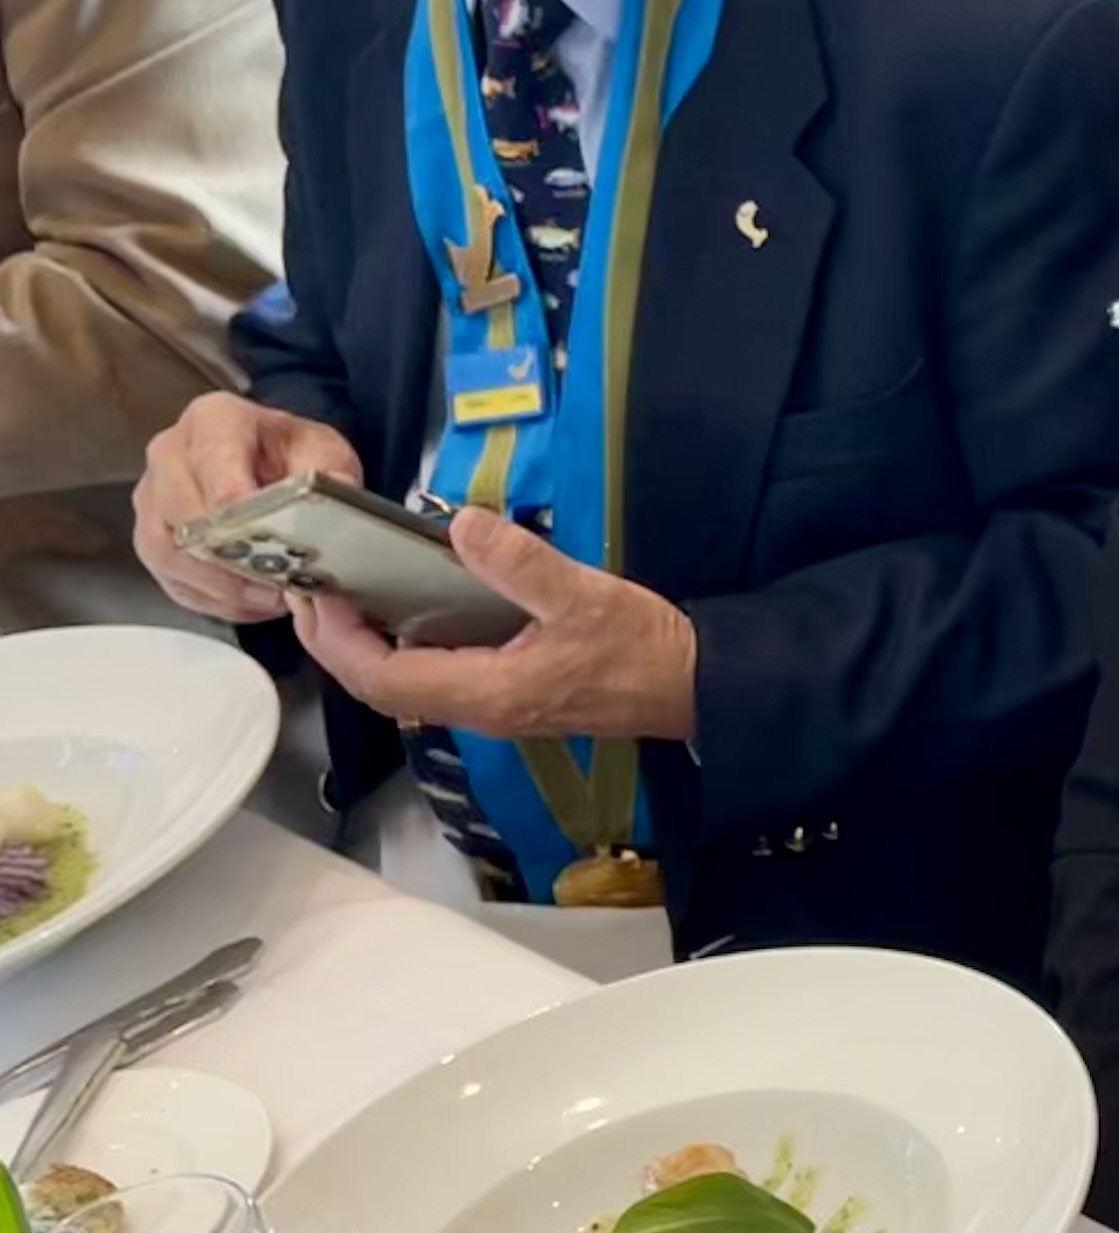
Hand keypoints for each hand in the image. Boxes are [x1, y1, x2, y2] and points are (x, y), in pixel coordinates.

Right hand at [132, 392, 365, 621]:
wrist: (269, 462)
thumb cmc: (290, 454)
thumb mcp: (323, 451)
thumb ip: (329, 472)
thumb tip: (333, 496)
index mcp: (213, 420)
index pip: (213, 462)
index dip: (233, 503)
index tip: (259, 534)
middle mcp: (170, 455)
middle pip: (182, 513)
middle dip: (230, 554)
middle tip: (275, 579)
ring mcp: (152, 499)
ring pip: (168, 552)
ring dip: (221, 584)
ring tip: (270, 596)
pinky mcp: (152, 538)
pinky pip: (171, 579)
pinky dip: (213, 599)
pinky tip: (252, 602)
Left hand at [288, 508, 698, 741]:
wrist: (694, 687)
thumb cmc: (643, 649)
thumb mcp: (585, 596)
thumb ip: (521, 562)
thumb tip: (463, 523)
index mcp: (485, 690)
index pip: (379, 675)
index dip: (334, 638)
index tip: (311, 592)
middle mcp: (476, 709)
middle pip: (377, 686)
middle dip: (332, 642)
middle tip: (309, 588)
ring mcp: (490, 706)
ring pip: (400, 685)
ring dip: (361, 646)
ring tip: (342, 595)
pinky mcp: (506, 694)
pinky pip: (429, 678)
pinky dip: (398, 646)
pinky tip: (403, 609)